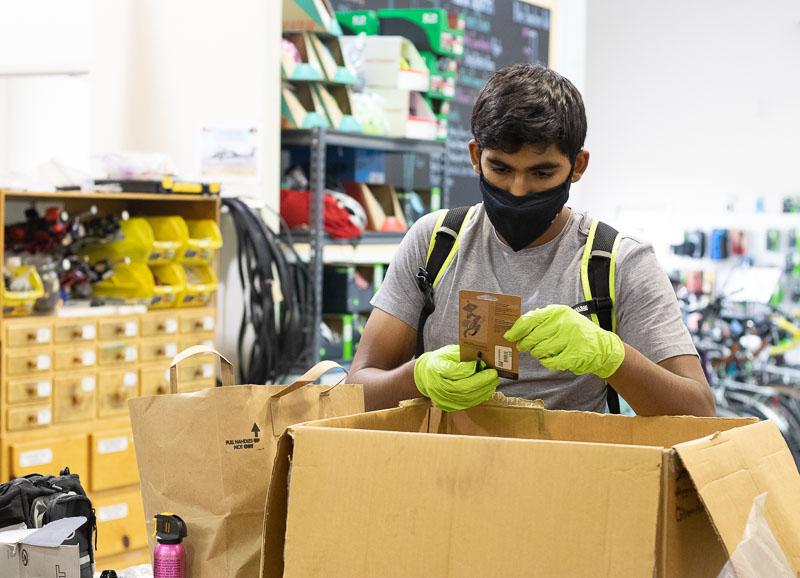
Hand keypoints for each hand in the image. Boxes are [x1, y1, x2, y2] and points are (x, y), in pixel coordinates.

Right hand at [414, 344, 499, 411]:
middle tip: (494, 375)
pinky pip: (468, 403)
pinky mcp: (449, 406)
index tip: (482, 363)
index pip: (454, 371)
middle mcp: (438, 386)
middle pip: (463, 387)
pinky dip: (480, 397)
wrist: (427, 376)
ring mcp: (443, 398)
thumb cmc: (440, 361)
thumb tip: (481, 361)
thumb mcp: (448, 352)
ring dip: (484, 390)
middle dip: (482, 381)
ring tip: (493, 382)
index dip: (470, 368)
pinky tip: (487, 390)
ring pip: (467, 397)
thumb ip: (463, 355)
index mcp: (436, 369)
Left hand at [504, 304, 624, 378]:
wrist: (602, 347)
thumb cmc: (575, 332)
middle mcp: (563, 324)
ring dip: (536, 353)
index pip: (529, 320)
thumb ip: (540, 321)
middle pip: (532, 337)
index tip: (509, 336)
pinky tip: (551, 358)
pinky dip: (546, 362)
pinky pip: (548, 362)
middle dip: (524, 344)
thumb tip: (515, 329)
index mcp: (558, 312)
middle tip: (523, 346)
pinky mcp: (572, 356)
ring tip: (542, 351)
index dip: (516, 330)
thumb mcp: (561, 318)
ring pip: (539, 350)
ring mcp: (569, 340)